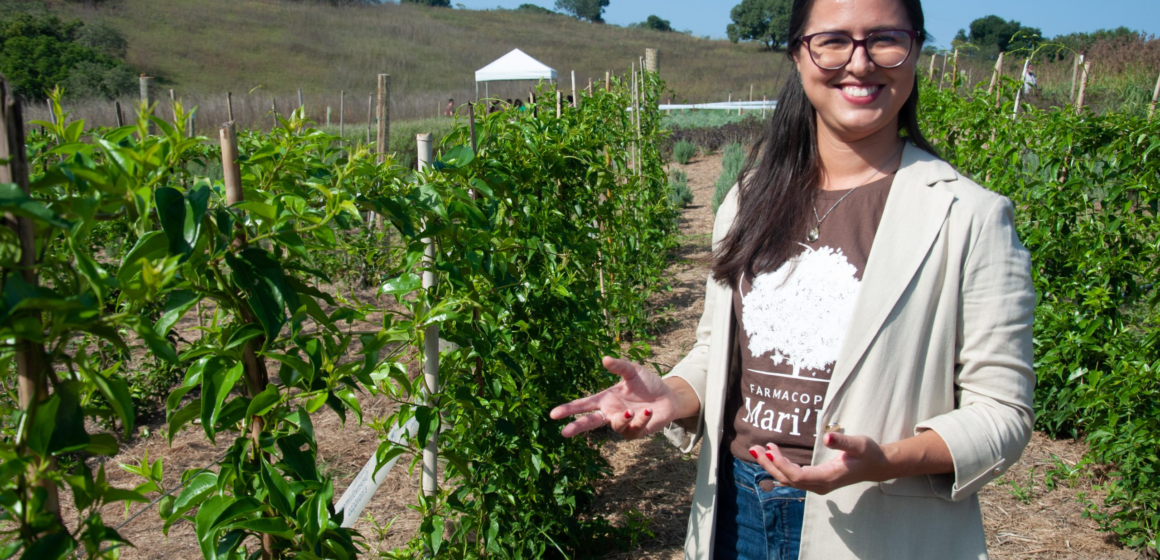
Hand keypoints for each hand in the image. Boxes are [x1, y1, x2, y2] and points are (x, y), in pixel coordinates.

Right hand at [549, 357, 695, 439]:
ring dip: (623, 418)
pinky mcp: (635, 432)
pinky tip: (648, 411)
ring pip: (615, 425)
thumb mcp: (633, 371)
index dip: (568, 409)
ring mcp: (622, 424)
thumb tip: (604, 359)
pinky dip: (641, 419)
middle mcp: (611, 413)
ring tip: (632, 410)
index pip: (583, 405)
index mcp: (605, 399)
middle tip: (564, 432)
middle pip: (590, 422)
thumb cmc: (648, 384)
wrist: (668, 396)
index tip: (553, 414)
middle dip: (577, 427)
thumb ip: (619, 366)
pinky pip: (633, 428)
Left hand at [748, 433, 891, 494]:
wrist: (877, 466)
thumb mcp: (859, 444)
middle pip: (788, 479)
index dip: (782, 465)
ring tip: (757, 450)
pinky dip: (780, 466)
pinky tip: (771, 455)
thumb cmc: (869, 454)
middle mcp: (820, 485)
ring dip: (771, 465)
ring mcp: (817, 485)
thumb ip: (842, 442)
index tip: (770, 450)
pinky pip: (793, 477)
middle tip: (754, 448)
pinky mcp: (815, 481)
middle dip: (769, 464)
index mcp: (828, 478)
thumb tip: (827, 437)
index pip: (798, 476)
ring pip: (788, 479)